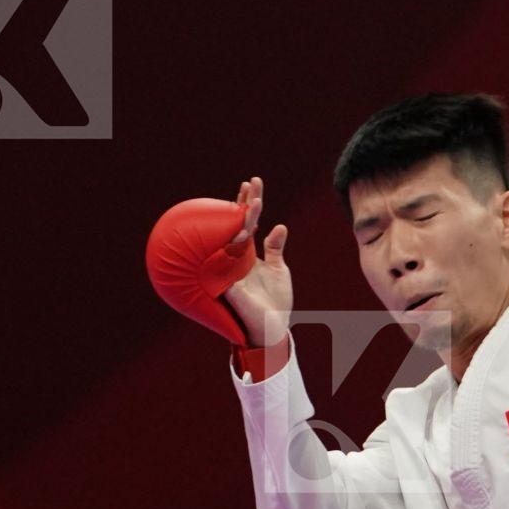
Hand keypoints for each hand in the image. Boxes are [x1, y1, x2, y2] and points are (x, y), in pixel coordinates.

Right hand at [222, 176, 293, 346]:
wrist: (272, 326)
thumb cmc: (275, 299)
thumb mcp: (278, 269)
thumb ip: (275, 248)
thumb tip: (279, 226)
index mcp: (249, 252)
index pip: (248, 222)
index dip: (250, 204)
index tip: (253, 184)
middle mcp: (238, 256)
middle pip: (239, 224)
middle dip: (245, 202)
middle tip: (251, 182)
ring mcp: (232, 268)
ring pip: (235, 237)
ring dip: (246, 219)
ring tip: (255, 199)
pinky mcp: (229, 283)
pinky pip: (229, 262)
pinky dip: (235, 246)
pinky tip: (241, 230)